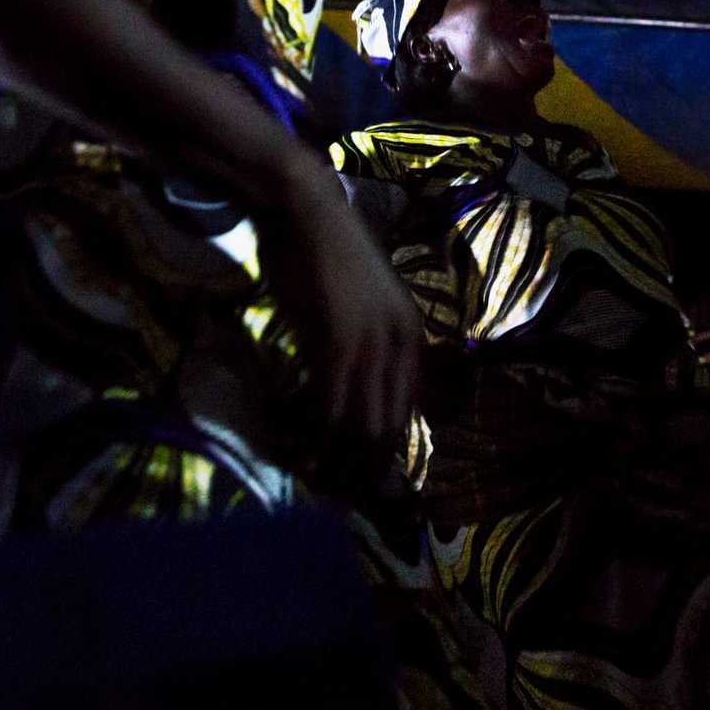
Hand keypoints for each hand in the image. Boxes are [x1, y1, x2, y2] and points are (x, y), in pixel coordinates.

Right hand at [261, 159, 422, 460]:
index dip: (385, 454)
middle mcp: (400, 345)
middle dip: (364, 470)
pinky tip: (298, 455)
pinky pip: (329, 407)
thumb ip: (365, 345)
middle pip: (388, 427)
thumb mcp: (362, 305)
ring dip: (338, 463)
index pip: (406, 412)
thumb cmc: (324, 253)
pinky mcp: (336, 342)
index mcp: (411, 337)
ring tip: (316, 485)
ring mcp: (370, 345)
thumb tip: (350, 390)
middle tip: (339, 500)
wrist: (306, 209)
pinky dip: (314, 439)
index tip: (363, 482)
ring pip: (361, 425)